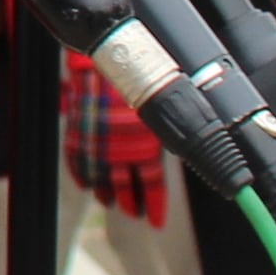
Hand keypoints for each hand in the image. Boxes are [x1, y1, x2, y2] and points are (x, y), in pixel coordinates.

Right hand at [59, 51, 165, 228]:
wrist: (105, 55)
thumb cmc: (136, 78)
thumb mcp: (158, 104)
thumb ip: (170, 122)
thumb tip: (195, 130)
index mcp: (144, 145)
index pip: (152, 183)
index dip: (155, 203)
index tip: (155, 218)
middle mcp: (122, 150)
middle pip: (127, 186)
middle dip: (132, 201)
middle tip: (136, 212)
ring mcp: (99, 144)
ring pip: (104, 180)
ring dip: (111, 194)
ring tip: (115, 204)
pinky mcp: (79, 137)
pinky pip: (79, 164)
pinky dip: (85, 177)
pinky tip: (90, 185)